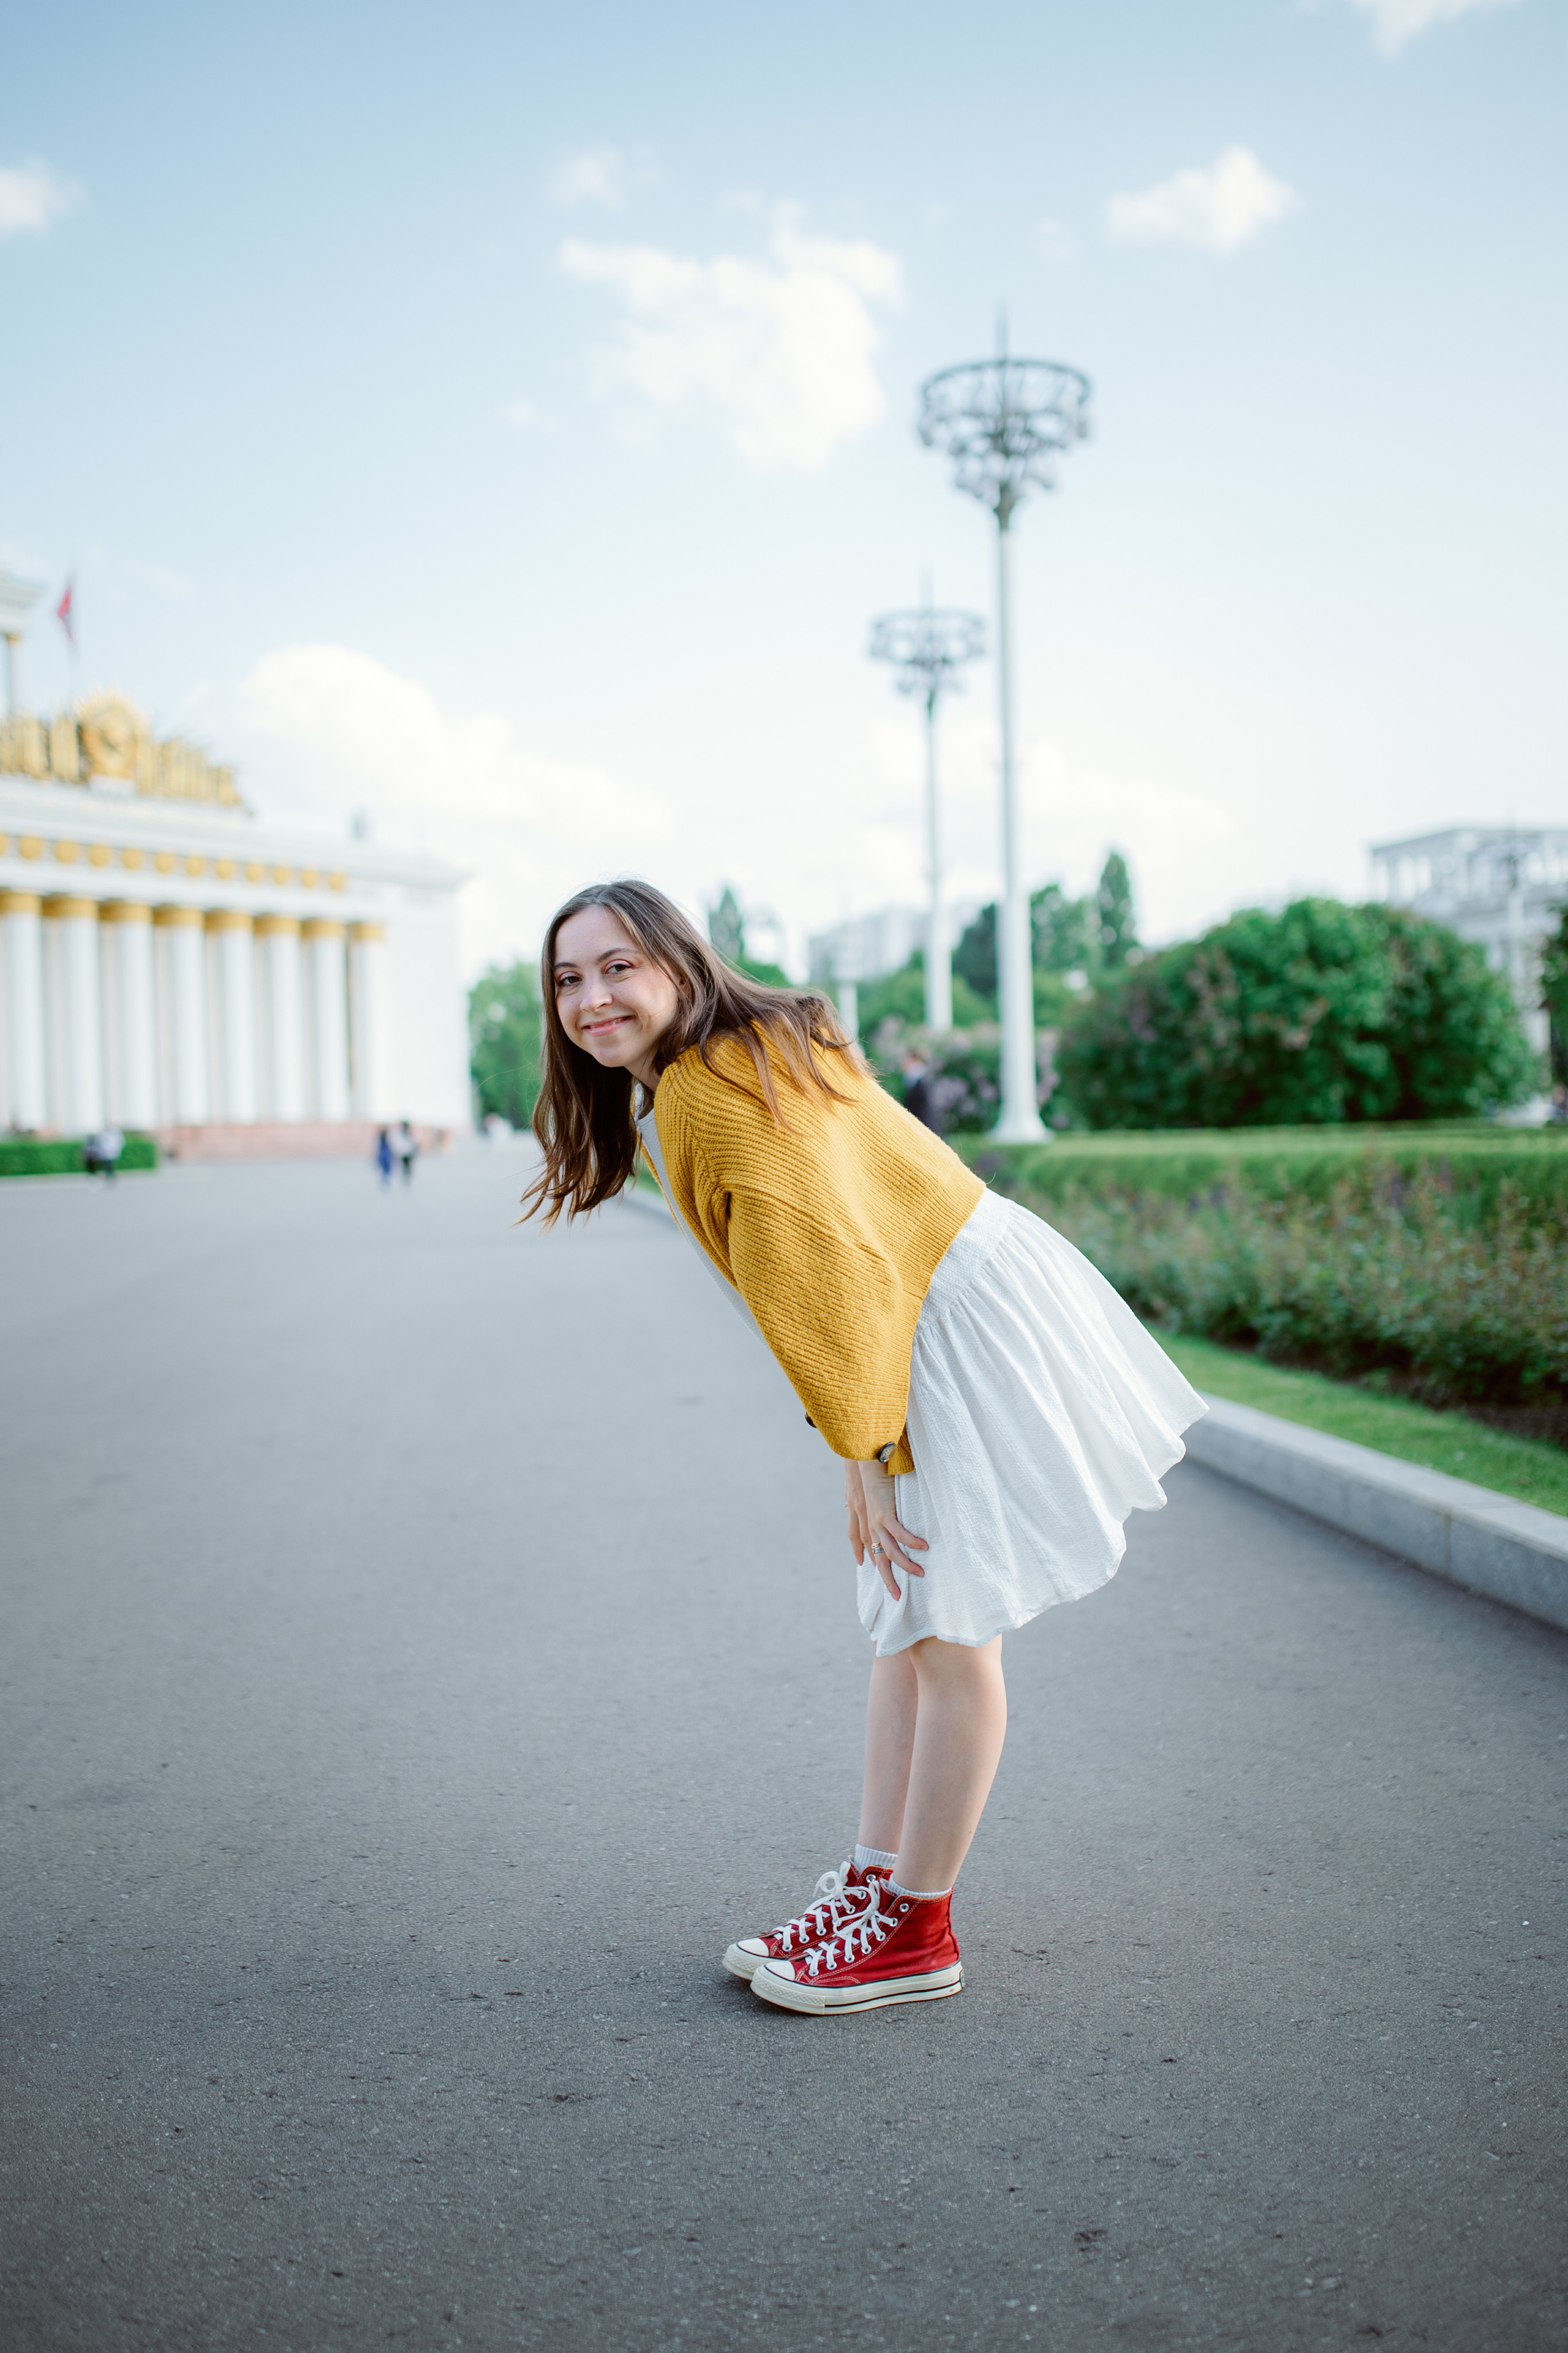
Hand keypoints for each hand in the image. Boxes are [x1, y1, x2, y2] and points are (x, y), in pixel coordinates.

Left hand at [845, 1459, 926, 1600]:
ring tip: (919, 1573)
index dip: (873, 1564)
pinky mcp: (884, 1514)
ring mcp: (876, 1522)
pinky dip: (911, 1542)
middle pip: (878, 1560)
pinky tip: (924, 1547)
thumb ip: (871, 1504)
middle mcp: (869, 1527)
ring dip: (905, 1565)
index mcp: (865, 1523)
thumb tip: (871, 1508)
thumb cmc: (870, 1475)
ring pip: (890, 1551)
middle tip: (897, 1596)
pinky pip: (900, 1533)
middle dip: (888, 1579)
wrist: (865, 1461)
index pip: (869, 1550)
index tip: (881, 1576)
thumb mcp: (868, 1493)